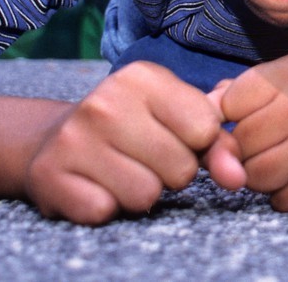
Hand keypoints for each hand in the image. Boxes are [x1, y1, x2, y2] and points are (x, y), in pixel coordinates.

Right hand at [24, 61, 227, 224]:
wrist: (53, 140)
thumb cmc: (133, 126)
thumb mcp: (178, 117)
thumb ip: (219, 142)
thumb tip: (238, 177)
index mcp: (141, 76)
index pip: (205, 129)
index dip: (197, 143)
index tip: (174, 134)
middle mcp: (104, 101)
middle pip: (180, 168)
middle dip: (171, 172)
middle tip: (144, 157)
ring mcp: (73, 138)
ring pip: (145, 195)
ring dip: (140, 193)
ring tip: (122, 171)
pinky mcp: (50, 175)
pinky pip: (105, 211)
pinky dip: (106, 206)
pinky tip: (96, 184)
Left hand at [209, 52, 287, 212]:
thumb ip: (256, 86)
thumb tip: (207, 101)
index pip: (231, 100)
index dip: (236, 117)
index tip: (258, 121)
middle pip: (238, 141)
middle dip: (253, 148)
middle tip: (287, 143)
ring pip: (252, 175)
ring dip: (268, 175)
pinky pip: (276, 200)